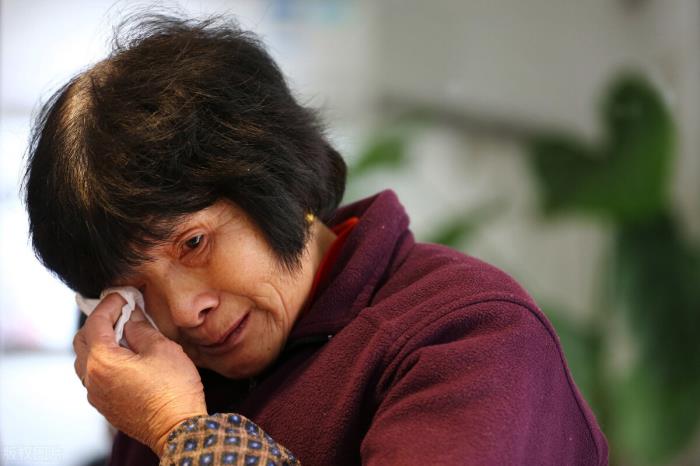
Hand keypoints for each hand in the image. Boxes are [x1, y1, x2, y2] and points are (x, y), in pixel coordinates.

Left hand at [73, 293, 207, 455]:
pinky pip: (96, 377)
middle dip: (99, 322)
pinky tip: (125, 357)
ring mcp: (97, 395)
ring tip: (123, 334)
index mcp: (102, 361)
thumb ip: (141, 329)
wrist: (178, 428)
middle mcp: (92, 379)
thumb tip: (132, 317)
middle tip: (120, 311)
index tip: (122, 295)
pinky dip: (105, 361)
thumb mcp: (162, 349)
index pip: (96, 323)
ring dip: (100, 343)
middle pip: (83, 341)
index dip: (109, 304)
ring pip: (87, 361)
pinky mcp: (106, 406)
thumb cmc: (173, 390)